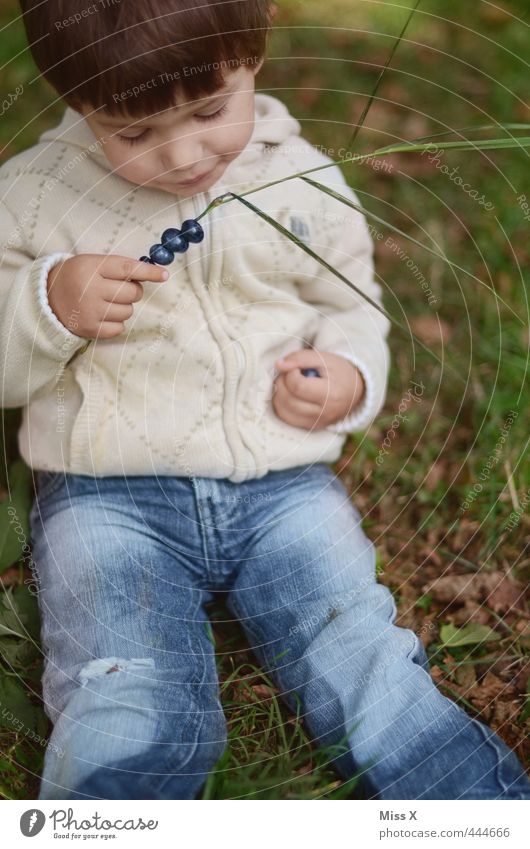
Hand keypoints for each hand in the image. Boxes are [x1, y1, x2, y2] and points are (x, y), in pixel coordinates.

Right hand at [46, 254, 168, 339]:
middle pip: (132, 293)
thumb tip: (153, 274)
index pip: (127, 269)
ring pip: (128, 311)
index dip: (148, 272)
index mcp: (91, 268)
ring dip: (124, 307)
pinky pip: (119, 328)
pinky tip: (103, 315)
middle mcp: (91, 289)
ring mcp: (90, 311)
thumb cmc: (78, 277)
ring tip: (107, 302)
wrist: (47, 298)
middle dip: (133, 291)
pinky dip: (116, 322)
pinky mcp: (90, 329)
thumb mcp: (92, 263)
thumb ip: (119, 267)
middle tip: (119, 289)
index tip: (164, 274)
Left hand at [272, 349, 364, 429]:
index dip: (290, 373)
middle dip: (282, 383)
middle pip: (288, 401)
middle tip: (289, 373)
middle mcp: (325, 414)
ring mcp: (317, 423)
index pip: (298, 387)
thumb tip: (278, 365)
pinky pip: (286, 418)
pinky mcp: (311, 428)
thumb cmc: (338, 371)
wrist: (355, 390)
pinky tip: (290, 394)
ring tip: (289, 383)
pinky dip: (282, 404)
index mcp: (332, 395)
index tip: (296, 367)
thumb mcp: (323, 358)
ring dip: (279, 394)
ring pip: (283, 411)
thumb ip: (300, 358)